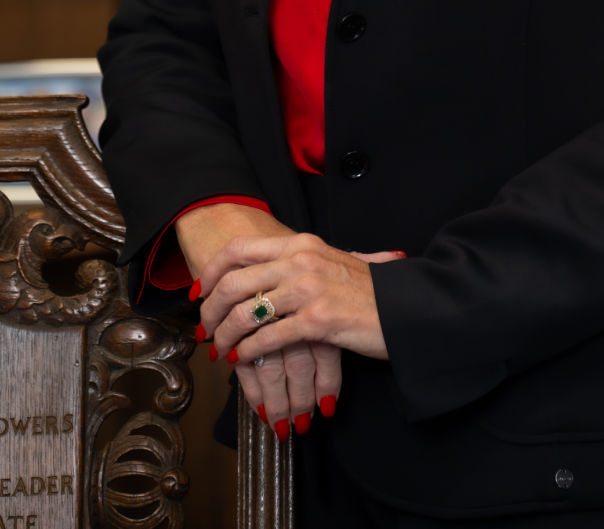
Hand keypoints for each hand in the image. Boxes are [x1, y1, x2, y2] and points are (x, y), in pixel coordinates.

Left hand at [175, 205, 346, 433]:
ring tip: (221, 351)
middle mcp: (301, 260)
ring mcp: (308, 289)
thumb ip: (300, 262)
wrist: (404, 308)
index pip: (239, 249)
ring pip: (245, 312)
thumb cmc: (368, 291)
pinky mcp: (317, 321)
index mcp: (301, 244)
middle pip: (234, 282)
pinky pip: (267, 338)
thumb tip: (264, 270)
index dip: (212, 272)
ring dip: (225, 337)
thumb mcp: (331, 263)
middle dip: (210, 311)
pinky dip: (248, 352)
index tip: (200, 292)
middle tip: (204, 330)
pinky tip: (243, 360)